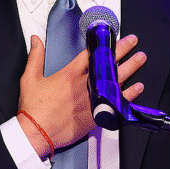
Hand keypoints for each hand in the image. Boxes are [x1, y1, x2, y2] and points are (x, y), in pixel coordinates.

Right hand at [18, 34, 145, 158]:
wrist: (36, 133)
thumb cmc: (34, 109)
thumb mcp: (29, 78)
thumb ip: (35, 56)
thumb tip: (36, 40)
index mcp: (69, 74)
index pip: (91, 53)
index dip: (103, 42)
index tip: (111, 35)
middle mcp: (84, 85)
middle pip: (107, 64)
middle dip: (122, 50)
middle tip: (132, 42)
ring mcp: (92, 100)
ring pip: (116, 80)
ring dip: (130, 68)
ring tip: (140, 58)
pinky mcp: (96, 114)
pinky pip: (117, 102)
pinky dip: (129, 94)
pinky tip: (137, 87)